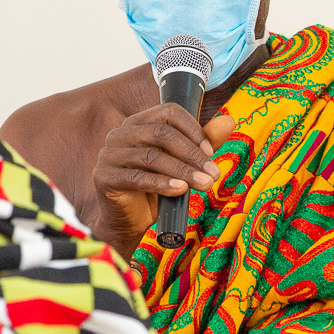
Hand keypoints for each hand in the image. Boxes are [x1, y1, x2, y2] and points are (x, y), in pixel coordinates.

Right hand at [89, 105, 237, 250]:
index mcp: (139, 122)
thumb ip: (203, 142)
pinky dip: (162, 183)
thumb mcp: (183, 163)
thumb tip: (229, 122)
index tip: (211, 151)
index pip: (169, 112)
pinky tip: (180, 190)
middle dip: (192, 154)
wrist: (131, 221)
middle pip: (162, 134)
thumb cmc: (157, 188)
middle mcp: (120, 133)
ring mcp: (109, 154)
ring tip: (204, 185)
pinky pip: (138, 177)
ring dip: (183, 171)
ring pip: (152, 156)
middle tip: (213, 174)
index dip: (193, 129)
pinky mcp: (104, 177)